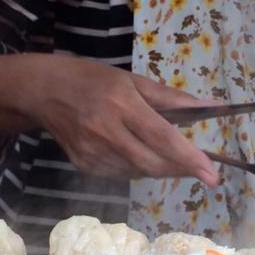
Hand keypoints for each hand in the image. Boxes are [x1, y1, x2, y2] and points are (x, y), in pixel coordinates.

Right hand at [29, 59, 219, 184]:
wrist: (43, 91)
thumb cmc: (92, 79)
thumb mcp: (132, 80)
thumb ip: (172, 98)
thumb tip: (212, 106)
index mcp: (121, 105)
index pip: (162, 138)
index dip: (189, 158)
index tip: (212, 174)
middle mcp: (106, 132)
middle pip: (153, 163)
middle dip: (181, 169)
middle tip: (200, 168)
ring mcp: (92, 152)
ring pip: (139, 172)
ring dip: (160, 167)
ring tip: (169, 155)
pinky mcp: (84, 165)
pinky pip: (122, 174)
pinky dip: (138, 168)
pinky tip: (139, 153)